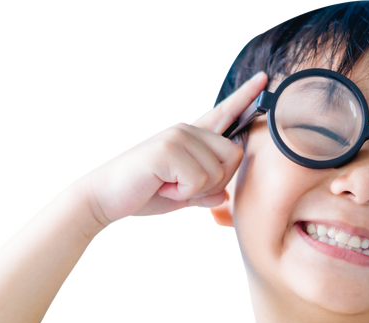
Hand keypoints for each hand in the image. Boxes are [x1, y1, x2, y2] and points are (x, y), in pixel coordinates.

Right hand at [79, 71, 267, 227]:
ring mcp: (177, 137)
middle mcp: (187, 130)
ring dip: (195, 190)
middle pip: (234, 155)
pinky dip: (183, 194)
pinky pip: (199, 182)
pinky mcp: (168, 150)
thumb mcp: (180, 194)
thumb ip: (204, 193)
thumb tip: (222, 197)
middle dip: (216, 181)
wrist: (105, 196)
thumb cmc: (141, 192)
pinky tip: (162, 186)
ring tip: (168, 185)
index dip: (245, 97)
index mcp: (191, 136)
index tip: (264, 80)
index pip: (224, 113)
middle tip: (183, 186)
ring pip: (218, 173)